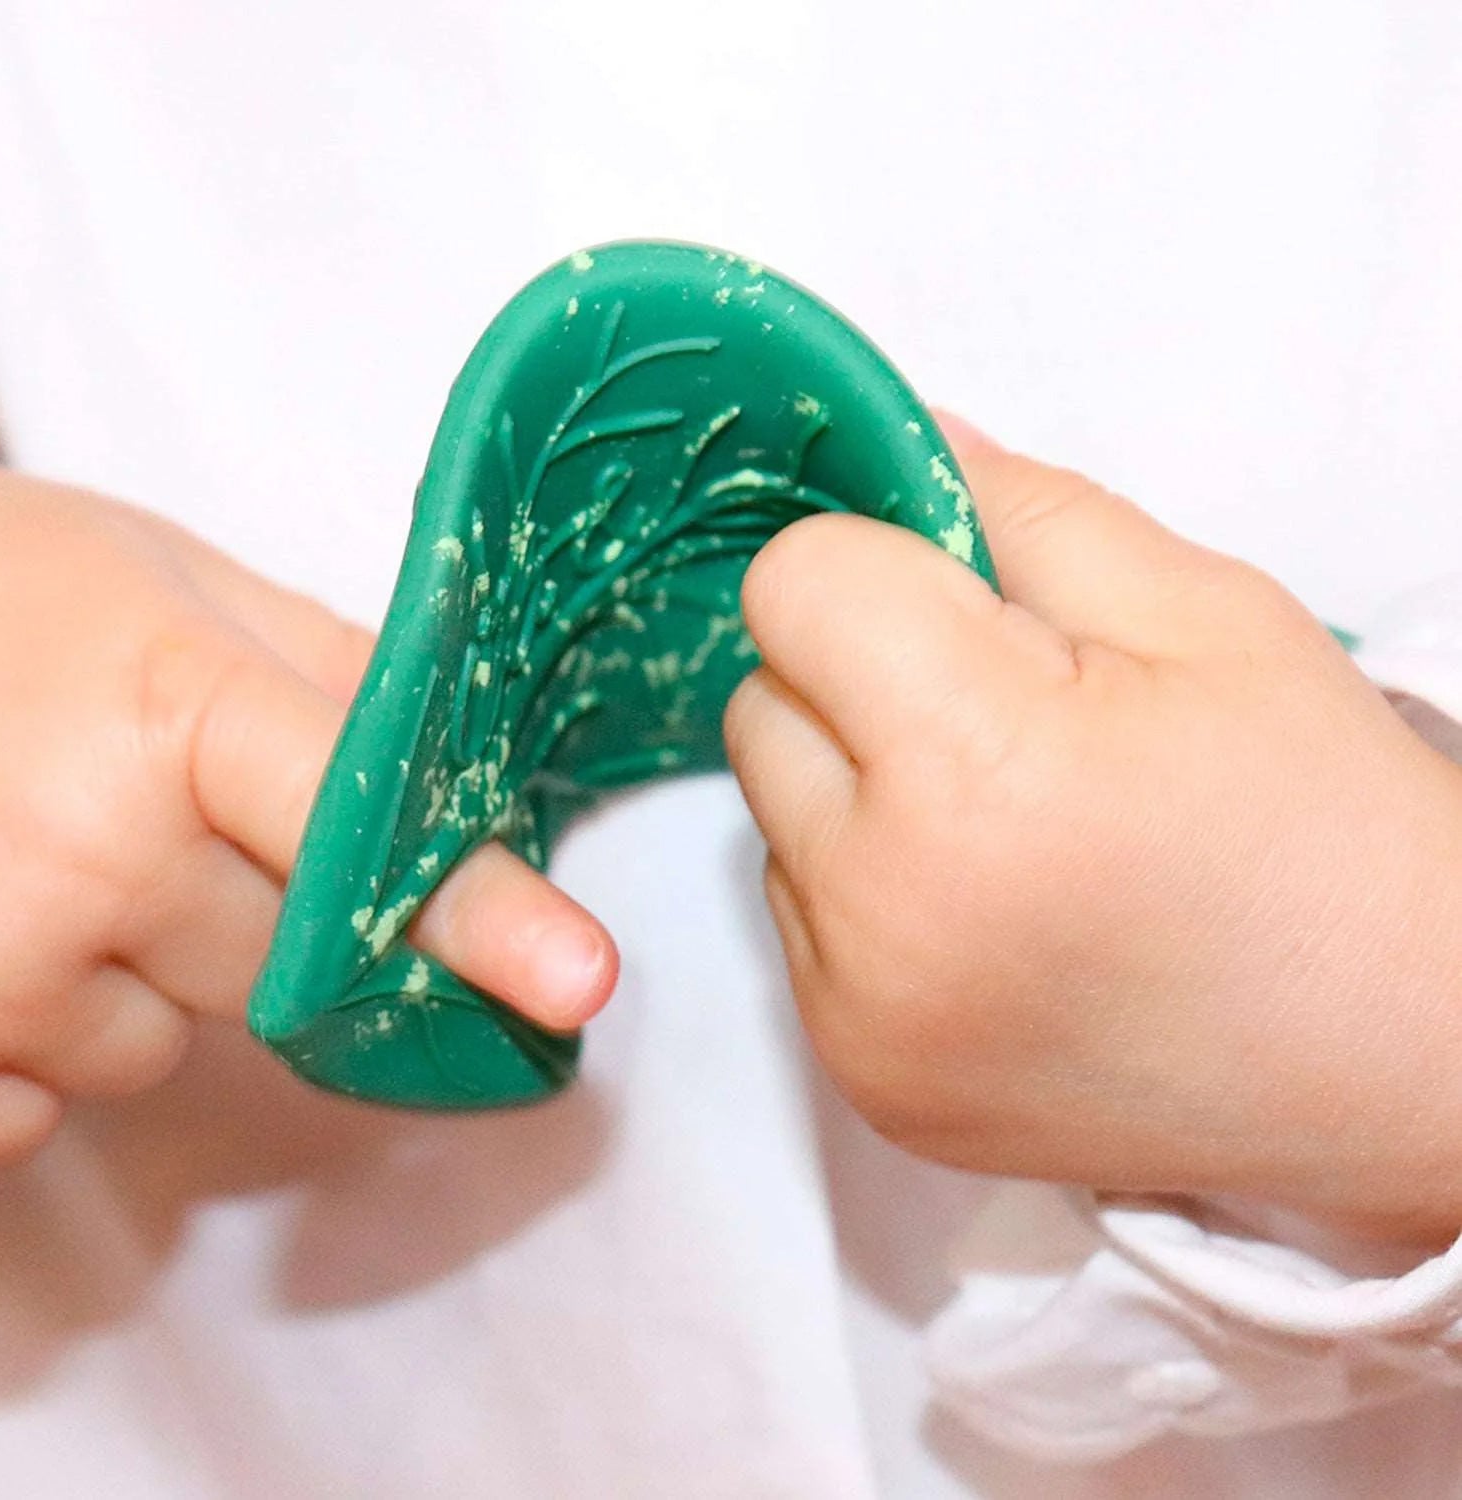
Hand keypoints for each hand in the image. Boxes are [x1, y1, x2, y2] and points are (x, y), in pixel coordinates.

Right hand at [0, 462, 615, 1164]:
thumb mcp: (179, 588)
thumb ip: (335, 676)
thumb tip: (465, 769)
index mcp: (172, 707)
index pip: (360, 825)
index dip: (480, 910)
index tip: (578, 983)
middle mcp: (83, 851)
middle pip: (283, 970)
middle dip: (252, 914)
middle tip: (146, 804)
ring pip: (158, 1046)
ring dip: (132, 976)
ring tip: (40, 850)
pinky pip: (36, 1114)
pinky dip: (30, 1045)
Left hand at [725, 416, 1461, 1244]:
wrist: (1391, 1061)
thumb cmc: (1325, 842)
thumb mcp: (1205, 618)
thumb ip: (1024, 511)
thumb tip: (900, 440)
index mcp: (979, 769)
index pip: (795, 588)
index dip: (876, 567)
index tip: (955, 598)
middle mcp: (892, 910)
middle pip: (761, 704)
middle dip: (857, 679)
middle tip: (1002, 720)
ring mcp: (865, 1014)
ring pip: (771, 818)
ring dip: (855, 794)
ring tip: (1007, 833)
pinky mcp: (864, 1079)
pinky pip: (800, 927)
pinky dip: (866, 898)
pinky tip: (991, 915)